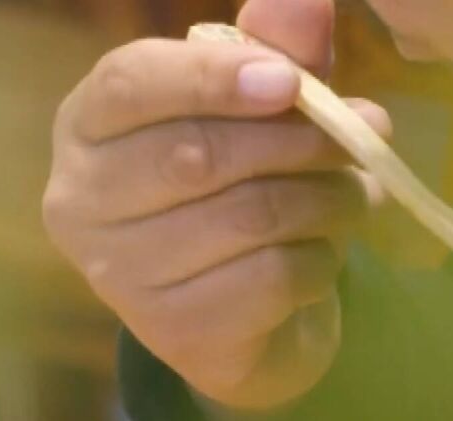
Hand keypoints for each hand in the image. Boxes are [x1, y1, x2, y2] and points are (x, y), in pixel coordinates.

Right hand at [42, 0, 391, 409]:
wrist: (252, 322)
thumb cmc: (248, 193)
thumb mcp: (264, 115)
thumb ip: (279, 54)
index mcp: (90, 126)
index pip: (134, 84)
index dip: (215, 78)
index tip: (289, 82)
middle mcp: (83, 201)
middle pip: (201, 154)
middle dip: (302, 141)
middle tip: (369, 135)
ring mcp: (122, 276)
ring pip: (250, 217)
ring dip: (329, 201)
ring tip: (357, 196)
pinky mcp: (177, 333)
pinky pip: (273, 280)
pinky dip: (321, 263)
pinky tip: (324, 257)